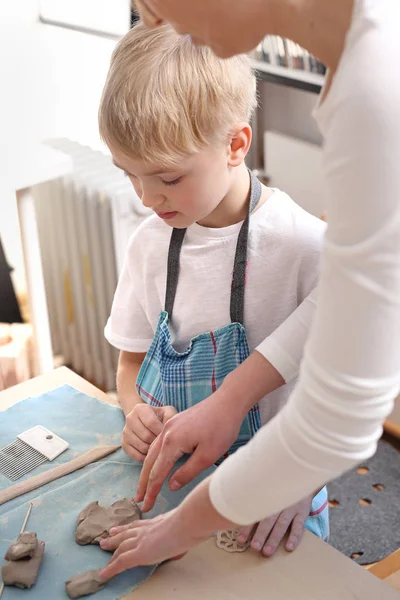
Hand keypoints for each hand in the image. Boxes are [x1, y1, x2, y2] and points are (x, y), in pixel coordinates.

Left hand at [100, 478, 230, 579]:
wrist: (188, 522)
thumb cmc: (193, 520)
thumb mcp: (189, 520)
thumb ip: (188, 524)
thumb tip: (197, 529)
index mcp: (158, 522)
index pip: (140, 525)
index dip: (129, 527)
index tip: (121, 527)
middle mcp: (147, 529)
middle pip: (127, 533)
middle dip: (116, 536)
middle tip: (105, 538)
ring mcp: (142, 541)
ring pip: (121, 546)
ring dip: (111, 550)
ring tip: (102, 550)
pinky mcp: (139, 553)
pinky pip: (120, 563)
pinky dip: (110, 569)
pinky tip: (103, 574)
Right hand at [122, 404, 176, 461]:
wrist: (144, 419)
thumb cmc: (159, 416)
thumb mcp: (167, 412)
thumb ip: (171, 417)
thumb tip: (169, 431)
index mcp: (140, 409)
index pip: (151, 423)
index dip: (161, 431)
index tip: (169, 435)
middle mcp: (130, 419)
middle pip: (146, 436)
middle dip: (158, 442)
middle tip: (165, 442)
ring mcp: (126, 432)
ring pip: (142, 447)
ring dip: (153, 450)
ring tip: (159, 447)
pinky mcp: (124, 444)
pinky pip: (136, 456)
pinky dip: (146, 457)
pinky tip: (152, 452)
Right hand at [135, 352, 283, 511]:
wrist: (227, 402)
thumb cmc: (221, 429)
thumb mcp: (207, 456)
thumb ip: (187, 473)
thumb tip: (171, 487)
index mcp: (172, 443)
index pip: (157, 473)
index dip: (152, 492)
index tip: (146, 507)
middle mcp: (166, 433)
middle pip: (149, 462)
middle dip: (143, 483)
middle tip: (139, 500)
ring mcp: (169, 426)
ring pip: (152, 451)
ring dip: (147, 469)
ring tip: (144, 486)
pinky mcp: (175, 422)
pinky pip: (158, 442)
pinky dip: (154, 456)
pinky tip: (156, 462)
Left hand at [236, 495, 312, 556]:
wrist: (300, 478)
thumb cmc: (278, 489)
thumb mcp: (266, 490)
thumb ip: (255, 502)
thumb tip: (237, 517)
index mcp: (266, 499)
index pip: (255, 514)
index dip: (247, 527)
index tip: (240, 540)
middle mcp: (277, 503)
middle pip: (268, 520)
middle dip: (260, 534)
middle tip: (254, 547)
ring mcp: (290, 508)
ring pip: (281, 524)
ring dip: (274, 538)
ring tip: (267, 552)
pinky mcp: (302, 512)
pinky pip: (298, 525)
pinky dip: (294, 536)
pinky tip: (289, 548)